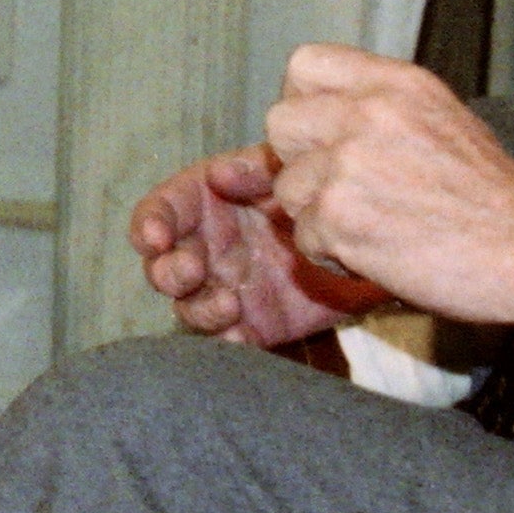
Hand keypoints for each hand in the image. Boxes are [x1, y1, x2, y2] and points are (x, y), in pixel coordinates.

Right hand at [131, 144, 363, 346]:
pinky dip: (227, 341)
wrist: (365, 240)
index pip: (160, 213)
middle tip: (191, 270)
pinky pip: (226, 340)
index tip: (156, 237)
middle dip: (167, 272)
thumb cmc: (317, 197)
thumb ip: (255, 170)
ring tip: (229, 305)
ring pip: (188, 308)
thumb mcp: (288, 173)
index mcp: (205, 207)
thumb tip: (218, 175)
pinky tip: (241, 334)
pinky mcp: (250, 325)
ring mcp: (224, 290)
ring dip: (199, 309)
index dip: (148, 225)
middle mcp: (206, 251)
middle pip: (163, 267)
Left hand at [256, 45, 513, 331]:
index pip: (306, 63)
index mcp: (396, 84)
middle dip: (300, 162)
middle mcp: (368, 114)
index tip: (321, 133)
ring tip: (370, 227)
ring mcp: (350, 164)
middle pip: (280, 124)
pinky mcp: (340, 217)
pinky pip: (303, 238)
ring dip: (317, 216)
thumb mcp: (442, 119)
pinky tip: (376, 254)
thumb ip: (383, 110)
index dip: (302, 101)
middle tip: (339, 188)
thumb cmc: (492, 198)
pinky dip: (332, 255)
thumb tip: (326, 116)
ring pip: (287, 188)